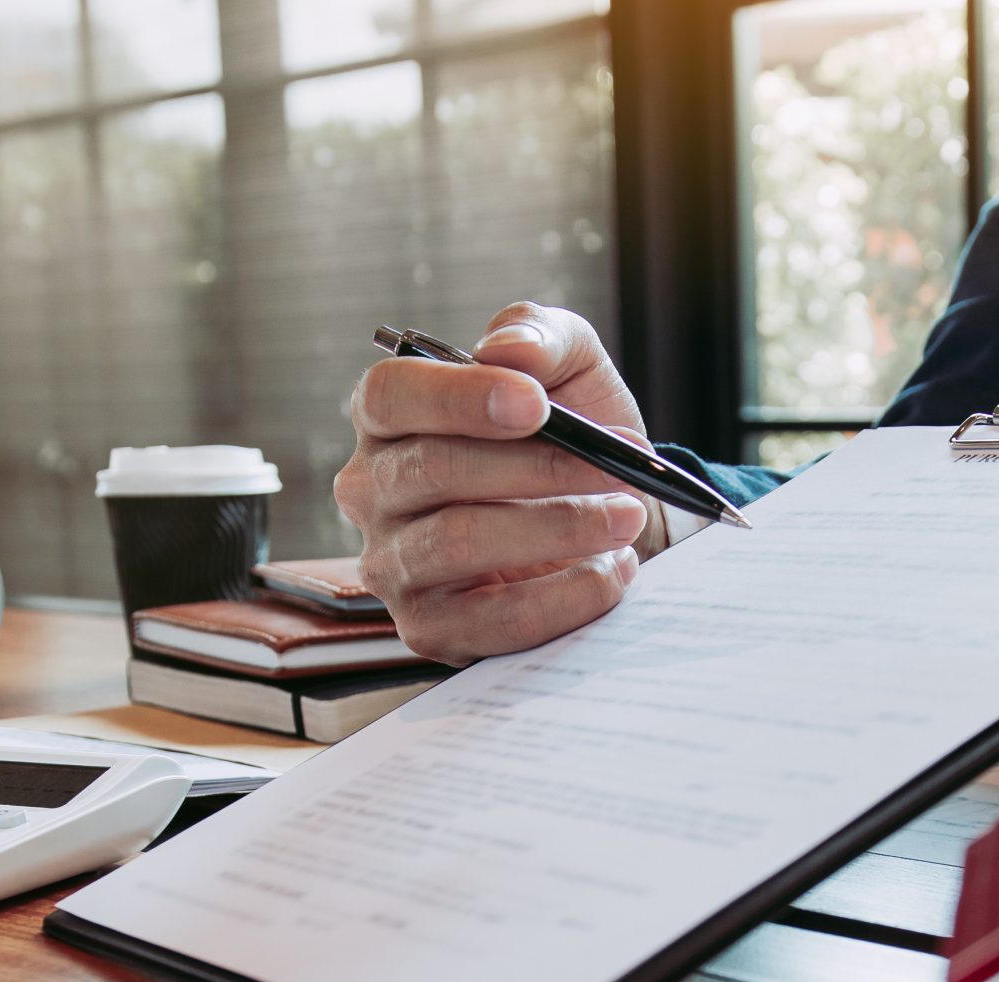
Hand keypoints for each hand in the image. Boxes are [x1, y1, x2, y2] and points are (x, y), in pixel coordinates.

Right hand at [336, 302, 653, 663]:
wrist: (613, 519)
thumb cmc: (574, 437)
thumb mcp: (570, 366)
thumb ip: (540, 336)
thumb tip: (509, 350)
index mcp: (389, 417)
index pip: (391, 396)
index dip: (459, 397)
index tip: (536, 405)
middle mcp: (372, 491)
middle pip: (433, 469)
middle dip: (536, 466)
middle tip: (616, 466)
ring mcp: (392, 564)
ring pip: (459, 541)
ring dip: (559, 528)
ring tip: (626, 517)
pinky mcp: (429, 628)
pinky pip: (492, 619)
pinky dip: (564, 596)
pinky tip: (612, 571)